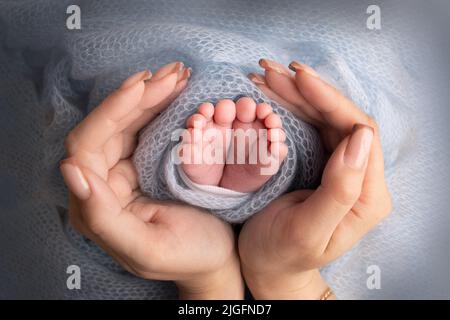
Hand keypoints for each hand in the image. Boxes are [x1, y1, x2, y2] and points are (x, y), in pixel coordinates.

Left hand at [60, 62, 243, 298]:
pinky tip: (174, 89)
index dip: (110, 112)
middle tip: (171, 74)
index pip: (87, 147)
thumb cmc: (188, 255)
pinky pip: (145, 128)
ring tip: (177, 74)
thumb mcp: (147, 248)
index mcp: (95, 206)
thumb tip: (70, 168)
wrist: (217, 257)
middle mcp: (102, 184)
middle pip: (109, 127)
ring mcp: (123, 171)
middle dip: (138, 96)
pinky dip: (159, 105)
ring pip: (127, 122)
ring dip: (150, 94)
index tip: (141, 87)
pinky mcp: (142, 164)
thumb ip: (102, 217)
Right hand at [239, 59, 391, 298]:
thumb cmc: (282, 254)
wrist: (267, 266)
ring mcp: (340, 169)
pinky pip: (309, 127)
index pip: (359, 132)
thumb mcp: (308, 230)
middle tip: (273, 70)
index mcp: (366, 195)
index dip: (330, 100)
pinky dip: (289, 106)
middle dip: (308, 90)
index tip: (299, 79)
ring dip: (296, 93)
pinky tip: (271, 93)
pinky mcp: (321, 165)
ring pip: (324, 118)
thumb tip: (362, 137)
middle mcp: (359, 177)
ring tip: (267, 75)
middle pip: (340, 119)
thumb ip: (340, 189)